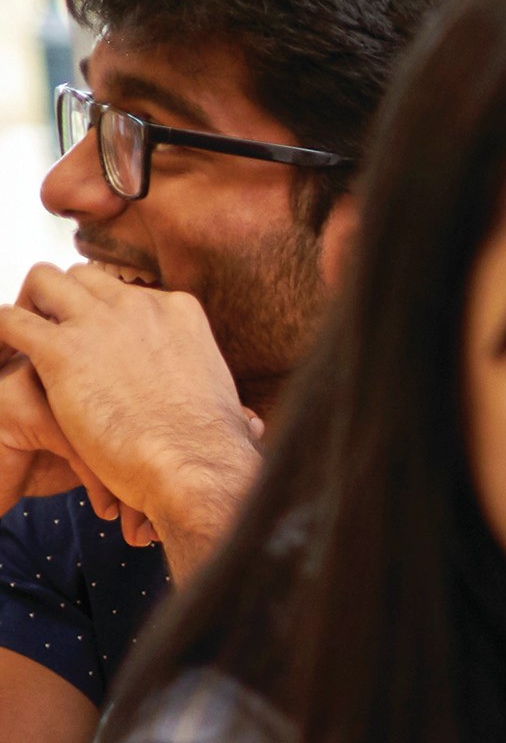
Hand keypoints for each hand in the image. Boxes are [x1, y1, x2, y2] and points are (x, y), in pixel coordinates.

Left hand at [0, 264, 261, 577]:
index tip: (101, 342)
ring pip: (43, 280)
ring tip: (29, 341)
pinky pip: (9, 318)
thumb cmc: (210, 449)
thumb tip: (245, 420)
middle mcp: (138, 306)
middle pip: (83, 276)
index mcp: (178, 312)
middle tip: (57, 336)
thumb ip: (210, 390)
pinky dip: (0, 333)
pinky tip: (4, 356)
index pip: (128, 290)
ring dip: (31, 305)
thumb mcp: (222, 401)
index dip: (107, 315)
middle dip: (65, 301)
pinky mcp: (60, 350)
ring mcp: (98, 324)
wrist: (194, 467)